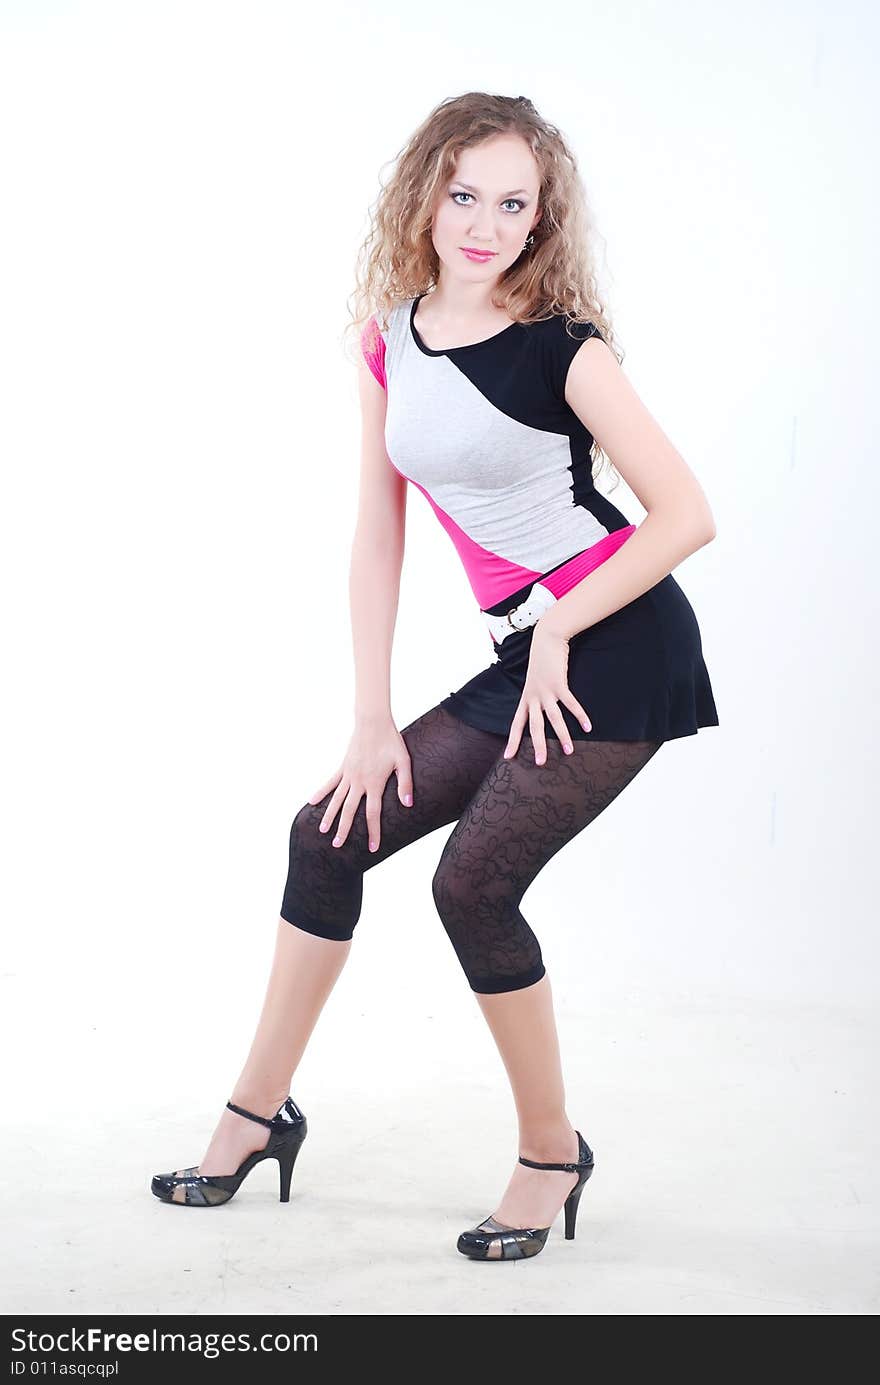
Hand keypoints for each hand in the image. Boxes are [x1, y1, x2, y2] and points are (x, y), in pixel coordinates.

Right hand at [307, 717, 413, 851]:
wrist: (373, 722)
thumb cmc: (391, 741)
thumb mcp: (403, 761)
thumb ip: (404, 784)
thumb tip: (408, 805)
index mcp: (374, 784)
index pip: (372, 814)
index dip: (373, 832)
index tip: (373, 847)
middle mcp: (359, 782)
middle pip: (349, 811)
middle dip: (344, 829)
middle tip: (338, 845)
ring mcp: (349, 774)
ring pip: (337, 799)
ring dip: (329, 816)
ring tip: (323, 831)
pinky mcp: (343, 767)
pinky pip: (330, 782)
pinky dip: (321, 792)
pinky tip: (312, 802)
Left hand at [503, 623, 591, 763]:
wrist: (545, 641)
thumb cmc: (542, 663)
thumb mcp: (534, 682)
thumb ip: (537, 697)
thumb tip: (542, 711)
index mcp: (526, 699)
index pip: (516, 724)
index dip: (512, 740)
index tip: (508, 757)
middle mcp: (533, 698)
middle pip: (534, 726)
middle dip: (538, 746)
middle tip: (540, 763)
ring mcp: (546, 691)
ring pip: (553, 718)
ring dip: (563, 735)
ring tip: (569, 751)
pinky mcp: (559, 684)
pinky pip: (570, 703)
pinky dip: (580, 715)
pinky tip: (588, 726)